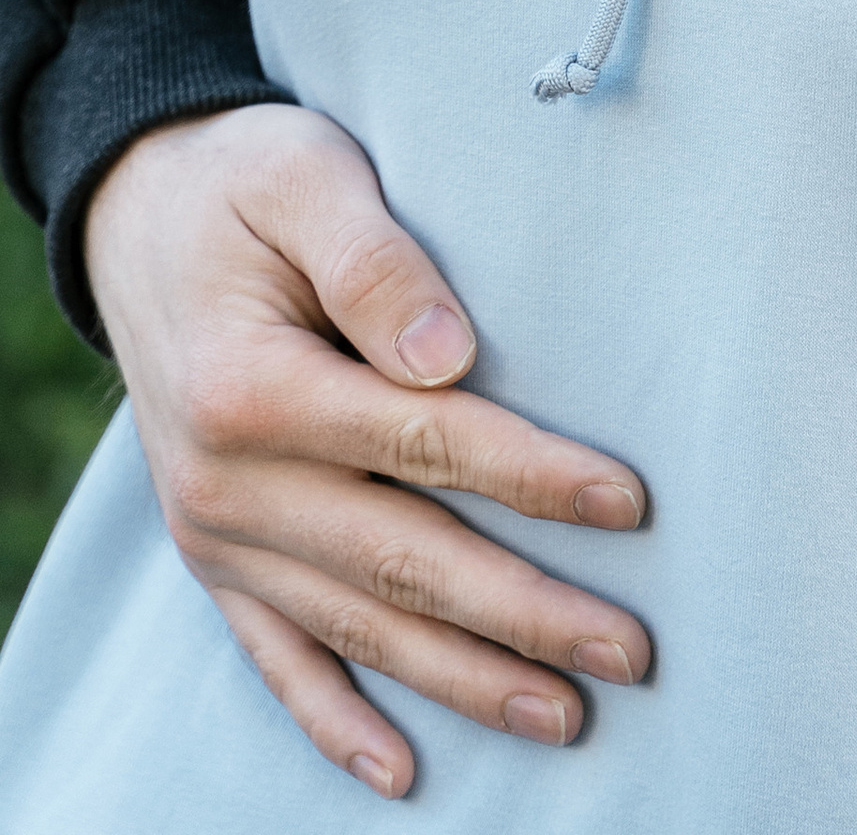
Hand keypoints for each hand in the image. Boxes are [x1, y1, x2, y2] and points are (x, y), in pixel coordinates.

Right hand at [86, 104, 650, 800]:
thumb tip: (450, 356)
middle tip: (631, 651)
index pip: (425, 442)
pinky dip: (336, 718)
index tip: (628, 503)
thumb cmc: (244, 182)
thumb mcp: (305, 177)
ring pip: (358, 624)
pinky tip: (403, 770)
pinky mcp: (213, 556)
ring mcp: (217, 531)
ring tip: (564, 715)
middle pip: (404, 559)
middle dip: (523, 614)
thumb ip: (376, 261)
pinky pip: (276, 657)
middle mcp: (228, 480)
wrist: (134, 214)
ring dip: (462, 679)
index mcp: (255, 387)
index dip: (531, 476)